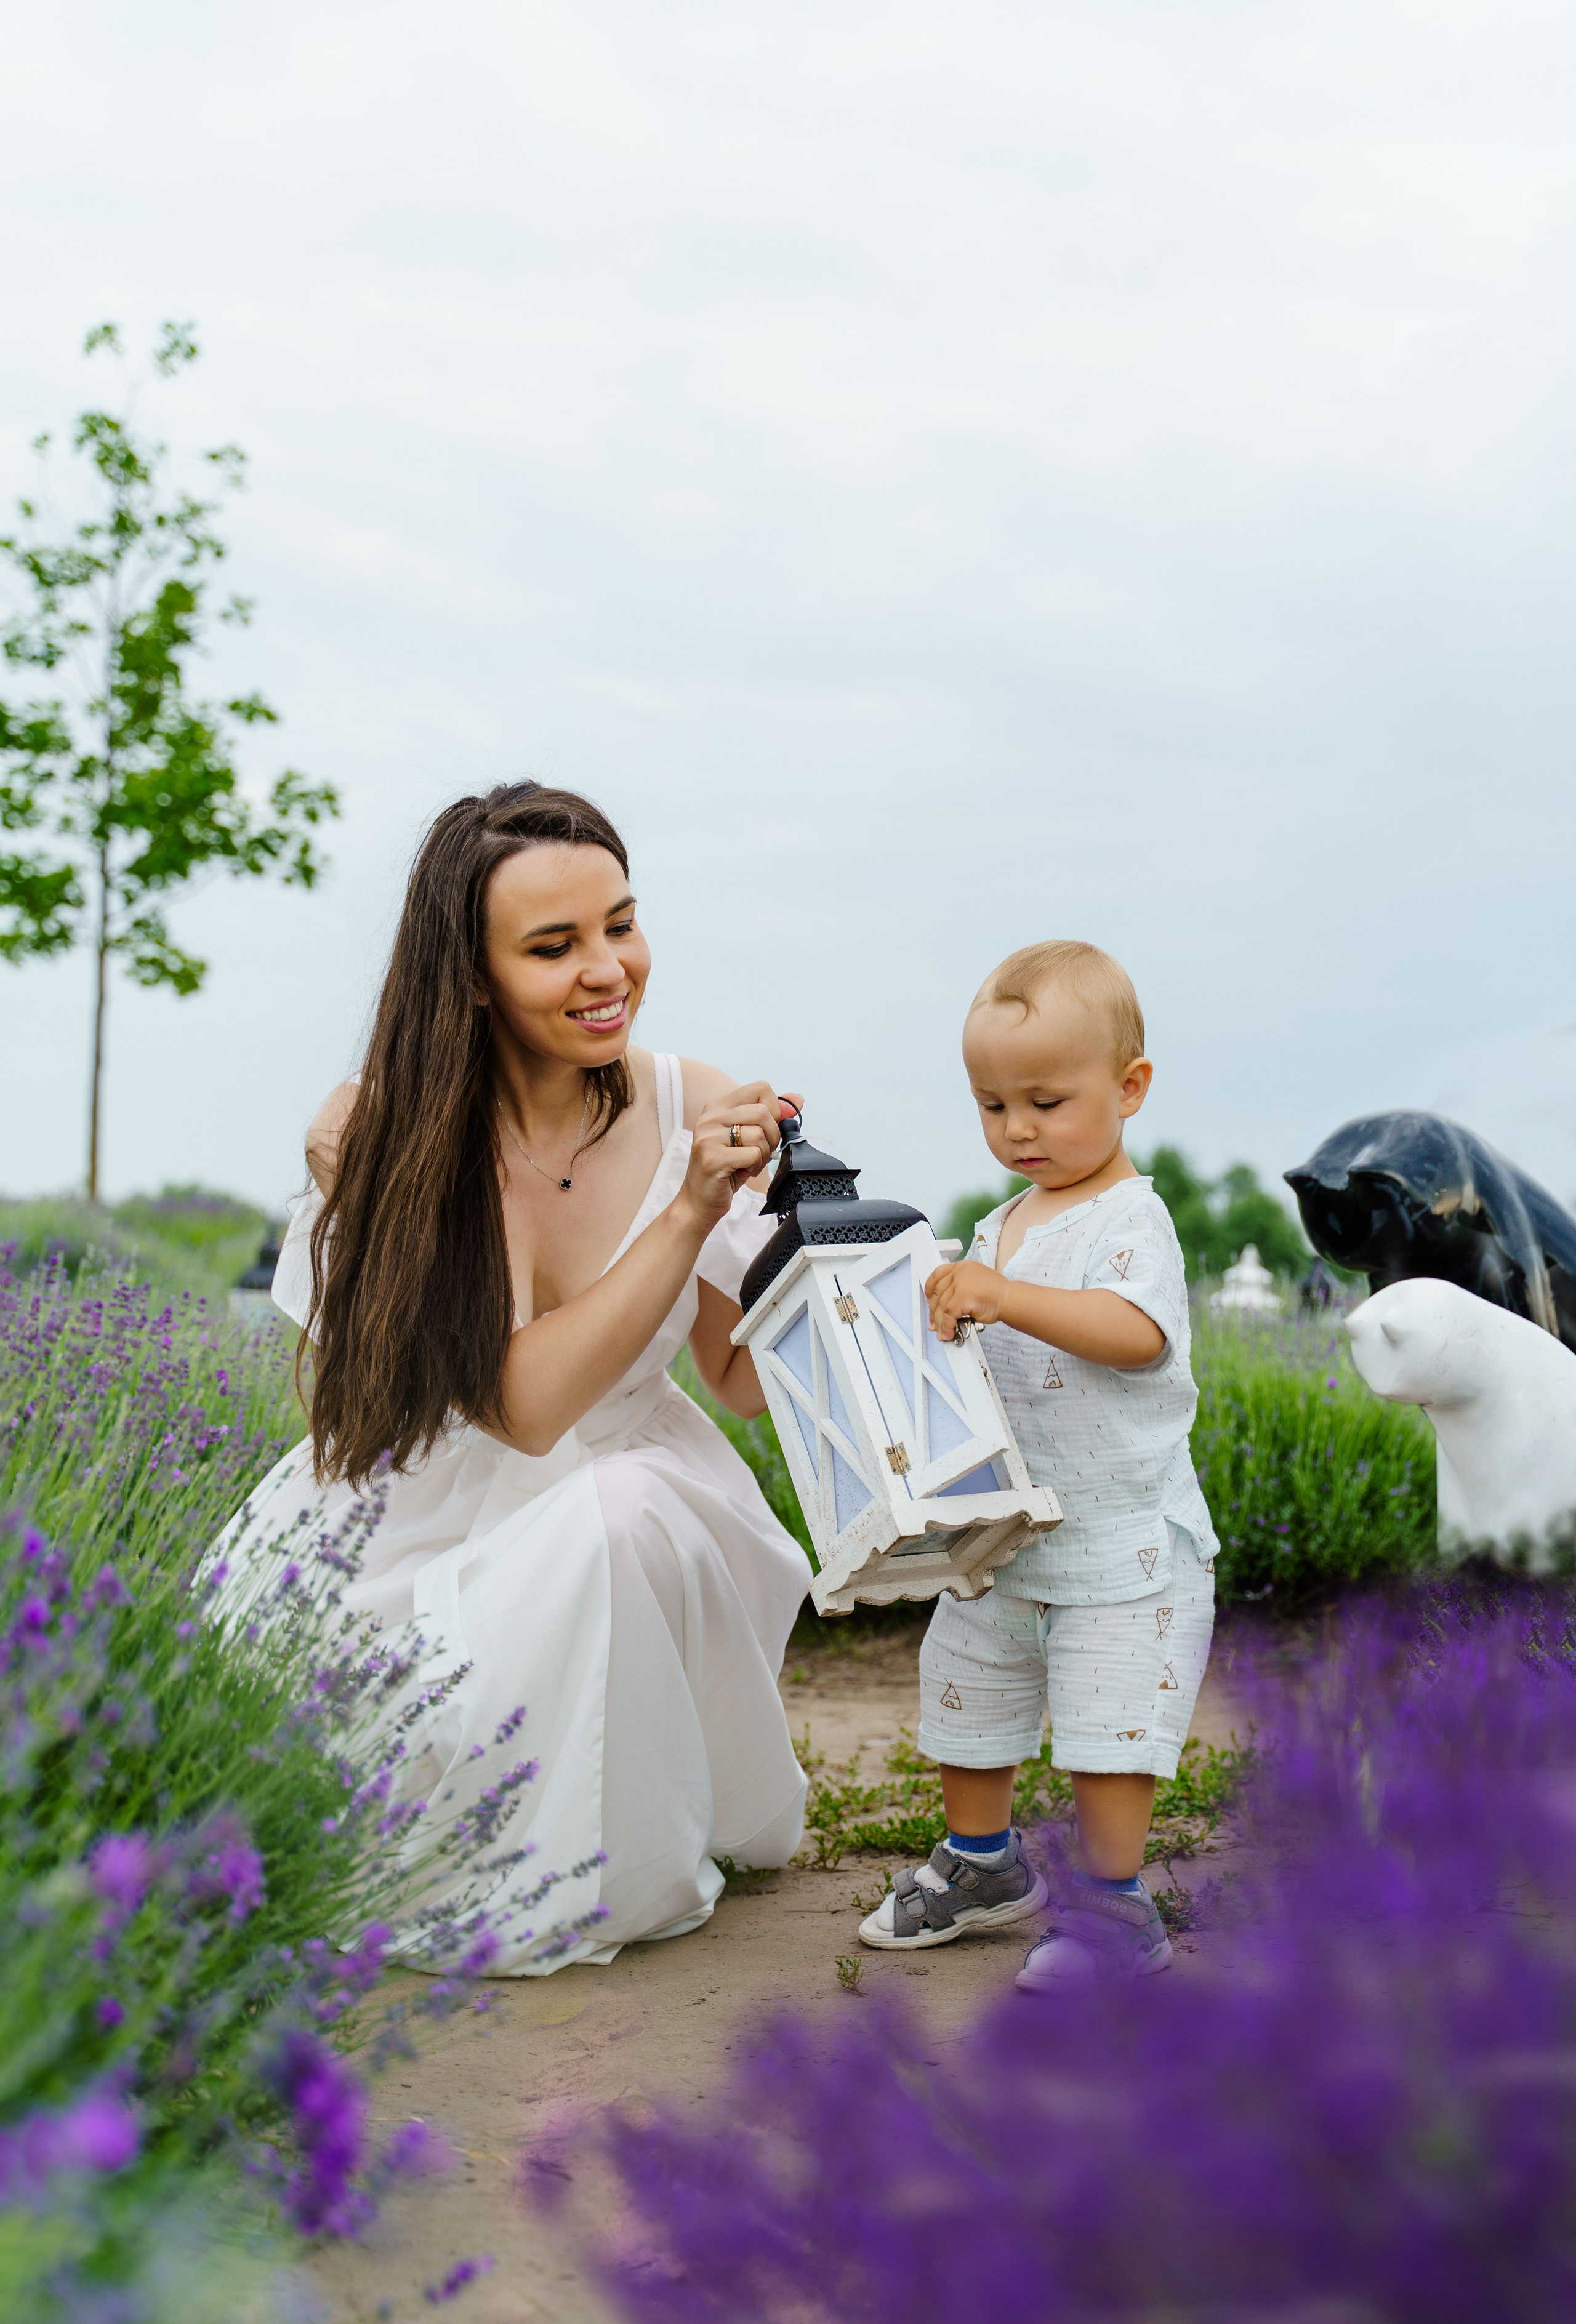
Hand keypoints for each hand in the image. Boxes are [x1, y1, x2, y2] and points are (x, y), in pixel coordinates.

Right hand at [680, 1083, 801, 1229]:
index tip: (766, 1130)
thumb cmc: (727, 1168)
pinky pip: (752, 1155)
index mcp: (719, 1106)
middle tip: (760, 1152)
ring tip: (747, 1164)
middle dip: (772, 1136)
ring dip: (762, 1155)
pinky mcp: (712, 1158)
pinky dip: (754, 1167)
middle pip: (763, 1112)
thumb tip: (798, 1099)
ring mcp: (708, 1137)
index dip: (774, 1111)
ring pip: (759, 1135)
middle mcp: (710, 1117)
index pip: (760, 1088)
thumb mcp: (750, 1137)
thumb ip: (772, 1116)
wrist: (699, 1200)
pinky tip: (741, 1172)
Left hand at [925, 1259, 1009, 1341]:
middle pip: (937, 1293)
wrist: (1010, 1299)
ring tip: (942, 1333)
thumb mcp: (975, 1282)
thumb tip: (943, 1307)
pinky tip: (949, 1333)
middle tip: (934, 1323)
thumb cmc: (997, 1293)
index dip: (929, 1288)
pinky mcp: (961, 1298)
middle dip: (934, 1312)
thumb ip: (959, 1288)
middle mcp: (959, 1272)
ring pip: (942, 1307)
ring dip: (940, 1323)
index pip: (937, 1274)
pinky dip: (947, 1327)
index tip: (928, 1298)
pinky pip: (948, 1315)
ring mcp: (960, 1284)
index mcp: (962, 1266)